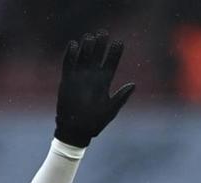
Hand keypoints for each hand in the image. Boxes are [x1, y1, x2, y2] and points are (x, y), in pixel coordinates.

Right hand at [54, 30, 135, 147]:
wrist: (76, 130)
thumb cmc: (95, 122)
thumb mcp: (111, 109)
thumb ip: (121, 97)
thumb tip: (133, 85)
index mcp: (104, 82)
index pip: (112, 63)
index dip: (115, 53)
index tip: (119, 42)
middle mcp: (92, 77)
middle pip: (97, 56)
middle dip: (100, 45)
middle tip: (103, 33)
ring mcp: (79, 77)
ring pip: (83, 57)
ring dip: (86, 47)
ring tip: (90, 37)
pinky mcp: (67, 80)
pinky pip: (68, 64)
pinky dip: (71, 54)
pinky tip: (74, 44)